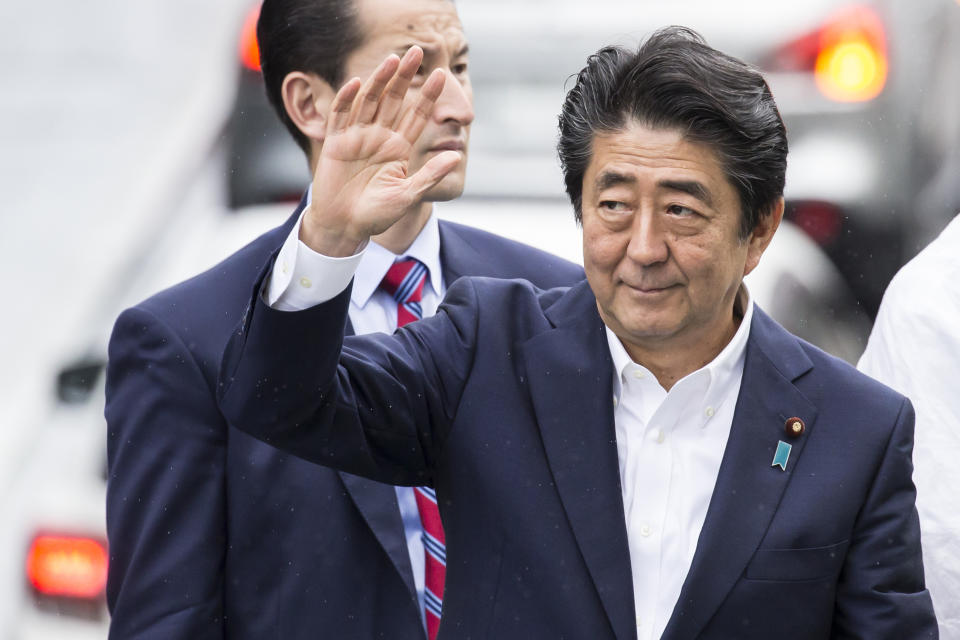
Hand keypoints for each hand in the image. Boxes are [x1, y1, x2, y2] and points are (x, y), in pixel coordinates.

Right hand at [301, 47, 460, 256]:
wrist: (345, 226)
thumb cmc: (377, 215)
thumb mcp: (408, 195)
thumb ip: (429, 174)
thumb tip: (455, 156)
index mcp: (399, 148)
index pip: (417, 115)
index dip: (428, 95)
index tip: (442, 75)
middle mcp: (379, 137)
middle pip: (394, 100)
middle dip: (405, 77)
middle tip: (418, 52)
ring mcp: (357, 138)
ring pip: (369, 102)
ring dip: (380, 80)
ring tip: (393, 59)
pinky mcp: (336, 143)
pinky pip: (341, 116)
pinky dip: (347, 99)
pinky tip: (357, 83)